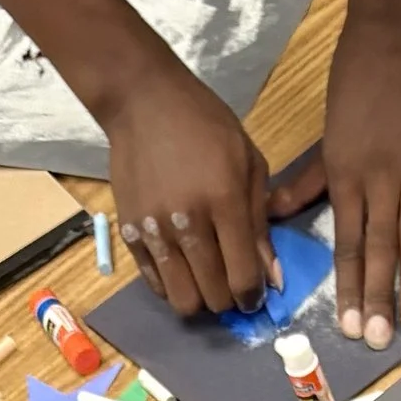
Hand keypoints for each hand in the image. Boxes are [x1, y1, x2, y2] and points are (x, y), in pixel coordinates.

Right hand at [102, 53, 278, 317]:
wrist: (142, 100)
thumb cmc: (205, 125)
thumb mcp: (249, 162)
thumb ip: (260, 223)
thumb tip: (271, 277)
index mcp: (224, 202)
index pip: (243, 277)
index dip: (253, 297)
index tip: (254, 296)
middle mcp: (188, 223)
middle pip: (214, 296)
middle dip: (228, 299)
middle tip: (230, 283)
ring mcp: (154, 230)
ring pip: (182, 300)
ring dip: (199, 298)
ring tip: (205, 279)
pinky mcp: (129, 232)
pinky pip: (154, 283)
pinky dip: (172, 285)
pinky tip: (181, 266)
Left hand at [270, 27, 400, 349]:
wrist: (393, 40)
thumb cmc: (354, 88)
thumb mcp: (326, 137)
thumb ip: (305, 184)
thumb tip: (273, 219)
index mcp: (348, 180)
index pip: (348, 245)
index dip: (350, 287)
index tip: (351, 326)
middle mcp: (382, 183)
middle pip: (380, 249)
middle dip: (380, 296)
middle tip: (381, 339)